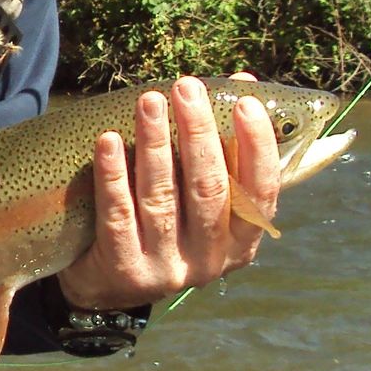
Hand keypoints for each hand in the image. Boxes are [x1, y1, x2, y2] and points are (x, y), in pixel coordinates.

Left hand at [55, 74, 280, 311]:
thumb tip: (241, 82)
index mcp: (241, 242)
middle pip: (209, 189)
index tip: (245, 102)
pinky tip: (108, 141)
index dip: (257, 145)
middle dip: (198, 132)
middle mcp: (210, 260)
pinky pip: (118, 214)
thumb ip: (224, 149)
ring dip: (155, 143)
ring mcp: (167, 269)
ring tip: (149, 101)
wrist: (109, 289)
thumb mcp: (202, 199)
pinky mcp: (126, 270)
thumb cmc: (166, 226)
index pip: (262, 191)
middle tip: (186, 87)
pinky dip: (114, 175)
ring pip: (162, 197)